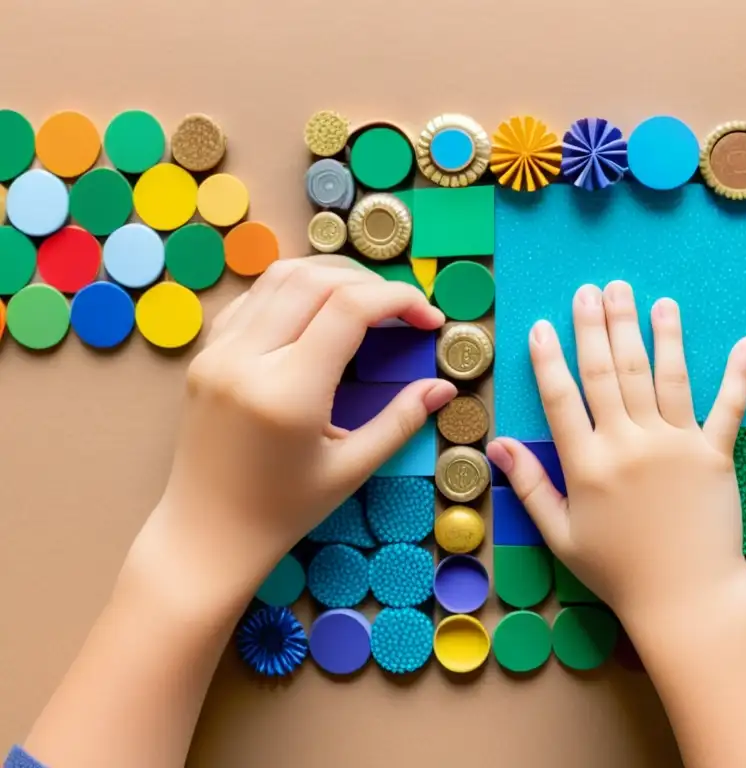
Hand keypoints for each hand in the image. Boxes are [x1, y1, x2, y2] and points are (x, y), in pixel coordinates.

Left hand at [132, 257, 455, 602]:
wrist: (205, 535)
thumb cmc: (284, 511)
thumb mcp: (351, 469)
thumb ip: (400, 421)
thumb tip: (443, 387)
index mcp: (287, 392)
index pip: (349, 308)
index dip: (398, 300)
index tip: (428, 320)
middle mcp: (246, 359)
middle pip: (315, 279)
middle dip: (370, 283)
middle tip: (402, 311)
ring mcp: (217, 352)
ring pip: (279, 276)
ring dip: (330, 276)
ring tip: (366, 301)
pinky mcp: (205, 354)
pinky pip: (251, 298)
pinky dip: (291, 291)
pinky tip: (316, 314)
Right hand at [487, 281, 745, 620]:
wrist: (684, 598)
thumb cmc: (617, 571)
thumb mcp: (560, 535)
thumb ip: (530, 485)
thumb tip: (496, 445)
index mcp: (589, 464)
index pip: (563, 397)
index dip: (551, 358)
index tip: (545, 324)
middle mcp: (630, 444)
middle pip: (612, 372)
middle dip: (600, 326)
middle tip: (595, 289)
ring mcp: (676, 445)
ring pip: (663, 376)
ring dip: (657, 332)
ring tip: (650, 298)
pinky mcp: (715, 454)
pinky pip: (727, 407)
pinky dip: (738, 374)